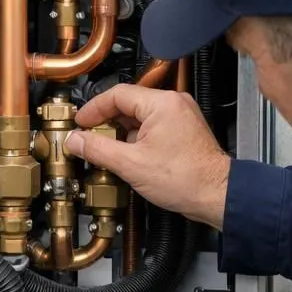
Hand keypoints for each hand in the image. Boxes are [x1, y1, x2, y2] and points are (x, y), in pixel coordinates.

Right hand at [64, 83, 230, 228]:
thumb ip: (98, 149)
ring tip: (105, 151)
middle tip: (89, 138)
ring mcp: (180, 117)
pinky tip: (126, 156)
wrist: (217, 196)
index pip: (117, 95)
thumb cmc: (186, 179)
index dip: (94, 109)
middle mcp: (173, 104)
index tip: (80, 123)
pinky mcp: (183, 131)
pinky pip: (152, 127)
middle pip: (128, 105)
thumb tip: (75, 140)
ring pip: (139, 117)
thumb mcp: (131, 164)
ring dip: (120, 133)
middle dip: (106, 123)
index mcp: (162, 103)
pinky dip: (136, 139)